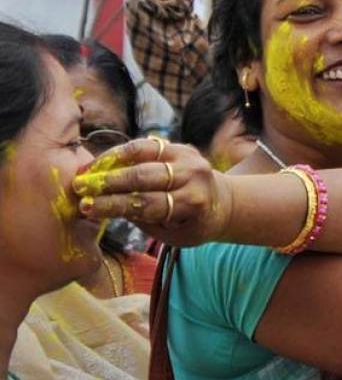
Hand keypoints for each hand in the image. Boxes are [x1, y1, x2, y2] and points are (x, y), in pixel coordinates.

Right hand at [73, 138, 231, 246]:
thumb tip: (100, 205)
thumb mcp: (171, 234)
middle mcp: (192, 176)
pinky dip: (123, 151)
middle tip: (79, 188)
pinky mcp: (182, 146)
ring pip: (143, 155)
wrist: (223, 202)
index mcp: (192, 203)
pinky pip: (148, 145)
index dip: (113, 205)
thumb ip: (141, 218)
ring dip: (111, 162)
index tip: (86, 207)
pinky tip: (103, 160)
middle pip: (142, 176)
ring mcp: (188, 157)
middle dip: (107, 182)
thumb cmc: (191, 225)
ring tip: (86, 172)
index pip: (146, 203)